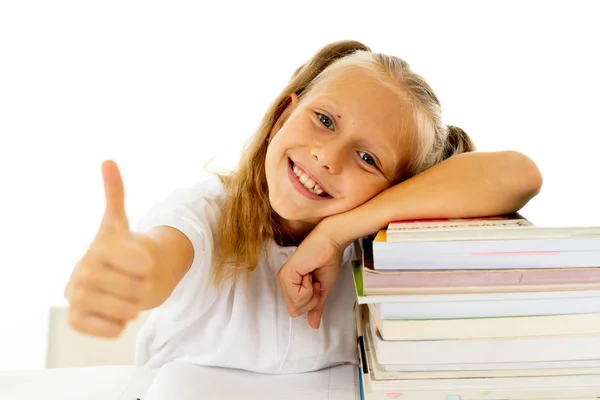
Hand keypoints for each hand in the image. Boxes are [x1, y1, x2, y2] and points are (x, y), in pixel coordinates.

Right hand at [65, 160, 156, 337]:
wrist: (110, 278)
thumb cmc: (123, 251)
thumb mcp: (121, 223)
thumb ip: (115, 193)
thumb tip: (107, 161)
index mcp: (100, 247)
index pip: (145, 265)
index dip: (150, 265)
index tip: (139, 260)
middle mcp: (83, 271)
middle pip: (139, 289)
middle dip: (143, 286)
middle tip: (133, 279)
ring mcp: (77, 296)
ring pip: (128, 310)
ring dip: (134, 305)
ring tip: (124, 293)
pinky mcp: (76, 319)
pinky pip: (111, 329)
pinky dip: (119, 324)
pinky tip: (113, 312)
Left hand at [276, 220, 346, 329]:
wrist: (332, 242)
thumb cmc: (328, 259)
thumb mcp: (322, 289)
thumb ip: (316, 306)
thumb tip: (313, 324)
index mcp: (289, 284)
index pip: (295, 311)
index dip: (311, 302)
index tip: (316, 284)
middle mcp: (283, 281)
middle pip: (294, 311)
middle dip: (311, 299)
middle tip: (315, 281)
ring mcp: (283, 278)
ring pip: (296, 305)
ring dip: (311, 293)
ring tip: (312, 276)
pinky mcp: (286, 274)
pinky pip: (297, 296)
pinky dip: (308, 287)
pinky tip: (309, 273)